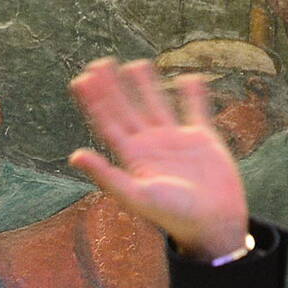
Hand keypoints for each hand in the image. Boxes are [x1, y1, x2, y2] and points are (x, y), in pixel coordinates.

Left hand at [67, 57, 248, 260]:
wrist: (212, 224)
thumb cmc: (173, 216)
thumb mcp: (135, 195)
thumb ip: (106, 175)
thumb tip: (74, 155)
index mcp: (133, 158)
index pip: (108, 123)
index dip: (94, 101)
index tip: (82, 79)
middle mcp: (151, 146)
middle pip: (127, 109)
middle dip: (113, 87)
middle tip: (99, 63)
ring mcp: (176, 141)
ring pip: (157, 105)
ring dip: (146, 86)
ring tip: (136, 64)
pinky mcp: (202, 140)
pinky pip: (195, 110)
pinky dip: (193, 94)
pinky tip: (188, 78)